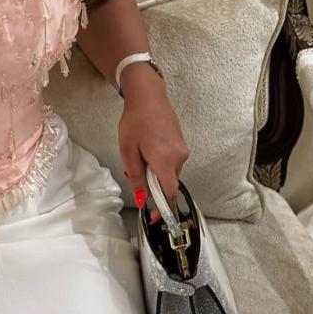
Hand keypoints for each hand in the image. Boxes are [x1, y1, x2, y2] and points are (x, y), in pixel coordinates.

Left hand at [117, 65, 188, 220]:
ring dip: (156, 174)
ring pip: (170, 173)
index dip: (162, 208)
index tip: (155, 217)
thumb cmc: (135, 121)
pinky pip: (172, 163)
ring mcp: (183, 150)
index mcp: (165, 160)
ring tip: (140, 157)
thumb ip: (137, 177)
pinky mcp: (182, 145)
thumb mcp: (129, 151)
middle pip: (168, 183)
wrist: (148, 96)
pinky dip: (160, 164)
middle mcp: (179, 157)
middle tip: (135, 174)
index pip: (169, 192)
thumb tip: (142, 199)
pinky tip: (148, 151)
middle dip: (153, 186)